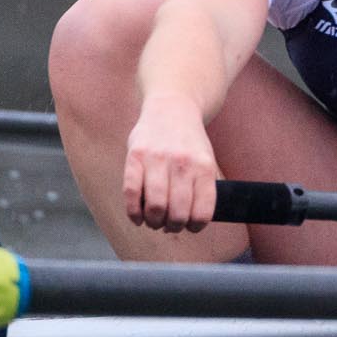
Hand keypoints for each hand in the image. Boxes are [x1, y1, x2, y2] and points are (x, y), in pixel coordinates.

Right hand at [123, 93, 219, 231]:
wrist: (171, 108)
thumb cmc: (189, 142)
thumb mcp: (205, 160)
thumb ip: (202, 187)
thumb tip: (194, 221)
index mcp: (204, 167)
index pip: (202, 210)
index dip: (196, 226)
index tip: (191, 227)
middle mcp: (182, 163)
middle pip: (177, 212)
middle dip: (173, 226)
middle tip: (170, 226)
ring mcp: (157, 159)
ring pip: (155, 206)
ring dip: (154, 222)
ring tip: (154, 221)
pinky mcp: (135, 156)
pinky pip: (131, 192)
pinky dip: (133, 212)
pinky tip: (138, 217)